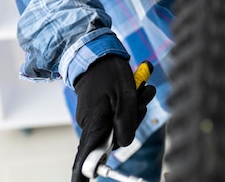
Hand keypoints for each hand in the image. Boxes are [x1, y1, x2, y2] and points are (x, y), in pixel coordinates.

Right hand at [71, 55, 155, 181]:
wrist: (96, 54)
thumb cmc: (108, 73)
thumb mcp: (125, 95)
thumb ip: (126, 121)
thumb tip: (124, 142)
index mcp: (94, 123)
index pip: (85, 155)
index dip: (82, 173)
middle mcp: (92, 124)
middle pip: (118, 136)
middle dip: (136, 118)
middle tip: (142, 96)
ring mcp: (97, 118)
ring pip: (122, 123)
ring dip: (136, 107)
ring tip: (141, 88)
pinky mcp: (102, 110)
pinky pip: (120, 113)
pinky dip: (132, 102)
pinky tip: (138, 88)